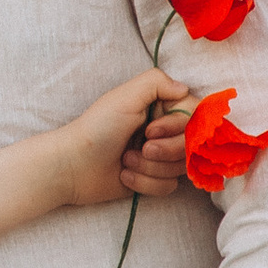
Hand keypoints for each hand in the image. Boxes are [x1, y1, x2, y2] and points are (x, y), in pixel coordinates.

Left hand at [49, 71, 193, 211]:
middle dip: (164, 151)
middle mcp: (163, 129)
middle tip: (141, 148)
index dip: (177, 128)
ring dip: (151, 167)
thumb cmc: (97, 128)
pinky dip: (145, 182)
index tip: (151, 130)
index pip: (195, 116)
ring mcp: (159, 155)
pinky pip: (168, 186)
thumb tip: (185, 88)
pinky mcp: (153, 178)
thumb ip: (157, 82)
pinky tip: (124, 175)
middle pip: (191, 146)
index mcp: (159, 106)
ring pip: (180, 168)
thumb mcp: (125, 96)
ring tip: (126, 160)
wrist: (73, 166)